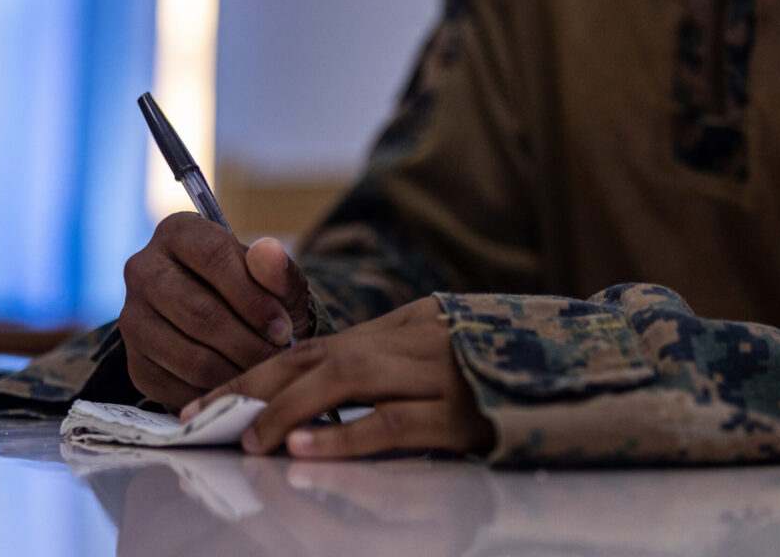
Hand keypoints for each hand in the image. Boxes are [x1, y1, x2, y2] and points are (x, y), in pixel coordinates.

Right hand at [120, 212, 311, 410]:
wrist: (233, 331)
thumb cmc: (258, 299)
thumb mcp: (277, 283)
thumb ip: (277, 271)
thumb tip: (270, 251)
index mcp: (179, 233)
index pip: (212, 256)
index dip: (252, 296)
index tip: (283, 328)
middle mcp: (144, 269)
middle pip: (198, 312)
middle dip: (247, 344)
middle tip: (277, 360)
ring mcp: (132, 317)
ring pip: (188, 355)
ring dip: (233, 374)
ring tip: (262, 376)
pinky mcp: (134, 361)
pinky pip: (174, 387)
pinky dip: (212, 395)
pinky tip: (236, 389)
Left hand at [180, 296, 495, 458]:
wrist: (569, 365)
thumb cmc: (489, 367)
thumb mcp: (432, 349)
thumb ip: (378, 359)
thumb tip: (309, 384)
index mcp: (400, 328)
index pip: (312, 345)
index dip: (256, 370)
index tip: (211, 398)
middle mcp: (411, 344)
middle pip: (319, 358)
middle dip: (256, 388)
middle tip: (210, 419)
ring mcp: (436, 377)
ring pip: (348, 383)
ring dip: (290, 410)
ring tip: (250, 438)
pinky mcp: (459, 416)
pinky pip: (391, 425)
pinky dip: (345, 436)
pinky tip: (306, 449)